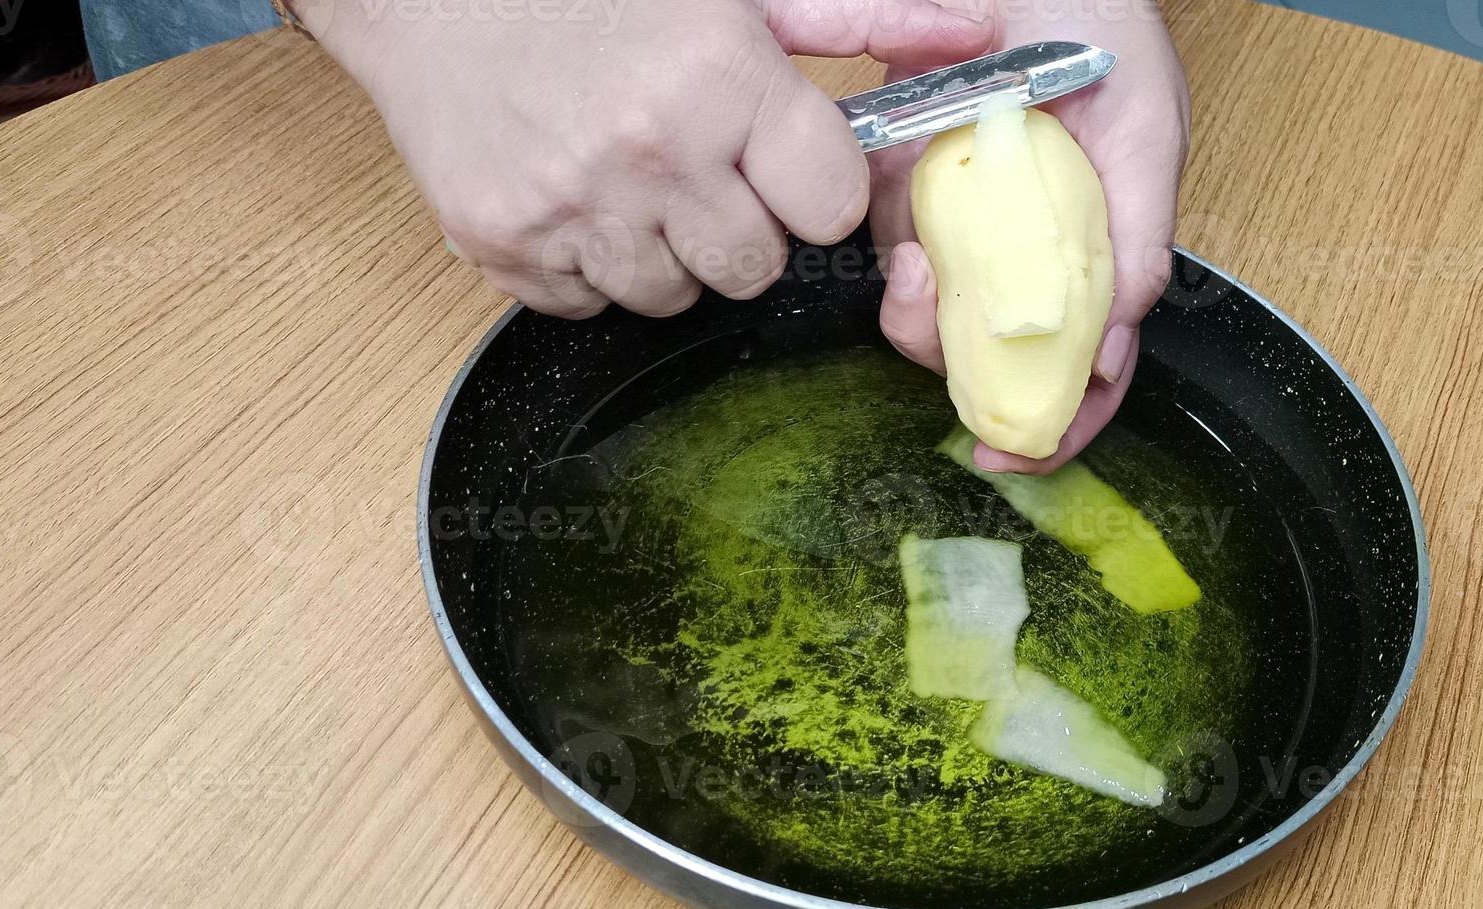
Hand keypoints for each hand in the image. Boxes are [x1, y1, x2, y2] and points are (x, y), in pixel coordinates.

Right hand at [306, 0, 992, 315]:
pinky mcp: (504, 244)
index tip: (776, 160)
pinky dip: (587, 266)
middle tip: (695, 164)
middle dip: (739, 225)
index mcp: (720, 78)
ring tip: (628, 173)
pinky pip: (588, 306)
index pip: (826, 209)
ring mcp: (571, 207)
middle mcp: (650, 151)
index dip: (807, 187)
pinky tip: (573, 195)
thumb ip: (865, 19)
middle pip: (755, 269)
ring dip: (664, 250)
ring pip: (674, 298)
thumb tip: (979, 33)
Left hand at [872, 1, 1188, 473]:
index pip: (1088, 366)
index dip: (1061, 425)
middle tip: (948, 349)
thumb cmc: (1105, 30)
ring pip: (935, 316)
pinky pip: (885, 247)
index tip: (1020, 455)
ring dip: (918, 324)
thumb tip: (1107, 351)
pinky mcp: (900, 184)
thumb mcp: (1147, 131)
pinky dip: (889, 265)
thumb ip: (1138, 241)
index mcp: (1097, 253)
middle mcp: (1027, 251)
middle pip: (997, 356)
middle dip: (966, 379)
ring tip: (916, 274)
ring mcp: (963, 223)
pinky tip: (903, 243)